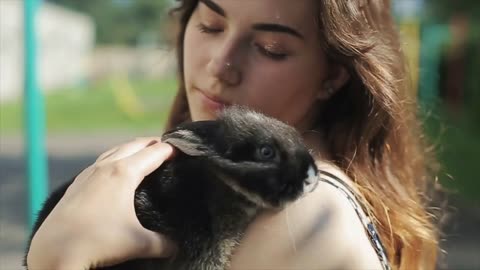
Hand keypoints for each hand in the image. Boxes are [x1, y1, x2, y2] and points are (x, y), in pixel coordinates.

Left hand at [27, 138, 177, 269]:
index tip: (182, 149)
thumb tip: (177, 247)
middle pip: (134, 145)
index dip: (170, 149)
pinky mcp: (77, 183)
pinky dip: (113, 158)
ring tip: (141, 152)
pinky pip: (100, 161)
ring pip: (114, 150)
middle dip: (151, 143)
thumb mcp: (137, 243)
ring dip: (131, 148)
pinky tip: (112, 168)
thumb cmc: (98, 242)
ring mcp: (89, 173)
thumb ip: (162, 243)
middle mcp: (106, 167)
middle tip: (165, 146)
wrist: (54, 249)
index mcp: (124, 173)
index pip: (154, 153)